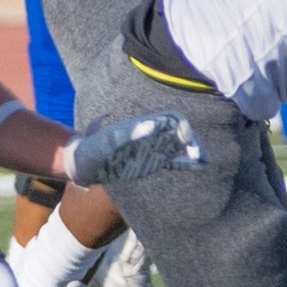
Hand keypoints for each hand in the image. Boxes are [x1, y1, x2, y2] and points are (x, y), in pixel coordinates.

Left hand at [61, 112, 205, 185]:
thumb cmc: (92, 149)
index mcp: (143, 127)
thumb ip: (128, 133)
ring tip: (205, 160)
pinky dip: (186, 163)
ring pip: (179, 146)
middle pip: (179, 132)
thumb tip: (152, 123)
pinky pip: (173, 160)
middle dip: (192, 141)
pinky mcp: (151, 161)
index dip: (183, 128)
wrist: (81, 163)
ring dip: (193, 151)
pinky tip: (198, 166)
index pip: (171, 121)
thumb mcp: (107, 142)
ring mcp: (152, 148)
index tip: (188, 141)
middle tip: (201, 155)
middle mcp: (151, 135)